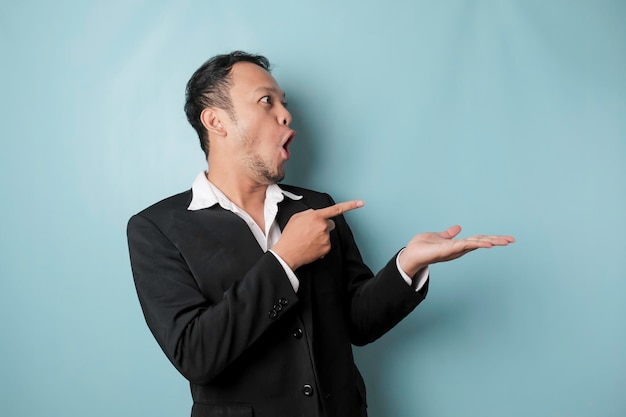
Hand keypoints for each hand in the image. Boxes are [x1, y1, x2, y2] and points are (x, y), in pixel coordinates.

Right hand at [272, 200, 363, 269]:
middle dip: (323, 226)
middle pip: (330, 224)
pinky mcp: (326, 248)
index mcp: (316, 216)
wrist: (287, 253)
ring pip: (327, 234)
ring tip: (307, 240)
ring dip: (320, 236)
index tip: (361, 203)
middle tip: (311, 231)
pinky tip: (310, 246)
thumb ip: (309, 213)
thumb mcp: (296, 218)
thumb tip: (316, 214)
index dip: (350, 205)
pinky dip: (320, 245)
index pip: (336, 209)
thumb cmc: (290, 235)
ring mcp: (326, 238)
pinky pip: (326, 244)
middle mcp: (323, 226)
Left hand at [398, 225, 514, 276]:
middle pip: (481, 242)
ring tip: (505, 241)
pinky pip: (464, 245)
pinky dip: (475, 243)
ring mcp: (454, 249)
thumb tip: (458, 228)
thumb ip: (448, 234)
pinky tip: (486, 243)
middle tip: (512, 240)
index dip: (492, 238)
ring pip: (476, 243)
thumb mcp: (438, 237)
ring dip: (490, 241)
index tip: (506, 238)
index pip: (478, 239)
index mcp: (458, 244)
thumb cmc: (422, 247)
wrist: (410, 254)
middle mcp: (459, 248)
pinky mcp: (448, 250)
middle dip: (497, 241)